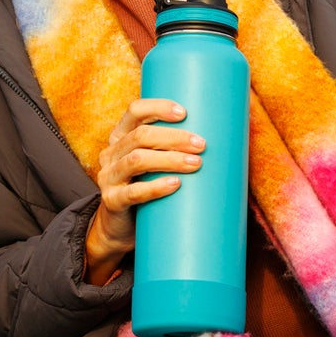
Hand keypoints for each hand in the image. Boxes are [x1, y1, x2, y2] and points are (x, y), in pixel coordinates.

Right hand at [83, 97, 203, 283]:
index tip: (185, 112)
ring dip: (170, 160)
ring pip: (137, 161)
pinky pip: (133, 192)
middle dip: (174, 137)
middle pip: (140, 136)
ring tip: (196, 164)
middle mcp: (111, 153)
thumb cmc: (147, 189)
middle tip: (202, 144)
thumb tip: (226, 137)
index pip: (135, 111)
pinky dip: (156, 187)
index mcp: (120, 137)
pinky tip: (175, 184)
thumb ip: (173, 149)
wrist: (122, 229)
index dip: (158, 107)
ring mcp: (108, 178)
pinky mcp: (112, 201)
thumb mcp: (154, 165)